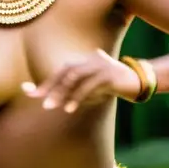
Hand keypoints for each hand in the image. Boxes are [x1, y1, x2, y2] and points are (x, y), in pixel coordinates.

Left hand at [22, 49, 141, 112]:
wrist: (139, 81)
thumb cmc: (110, 86)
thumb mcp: (89, 89)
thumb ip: (70, 91)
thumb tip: (48, 100)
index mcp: (83, 60)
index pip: (60, 71)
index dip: (45, 82)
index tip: (28, 92)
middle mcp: (89, 59)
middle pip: (65, 71)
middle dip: (51, 87)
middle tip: (42, 103)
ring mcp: (100, 64)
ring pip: (75, 77)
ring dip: (62, 93)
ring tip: (52, 106)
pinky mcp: (110, 74)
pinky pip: (89, 85)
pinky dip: (77, 97)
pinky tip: (69, 109)